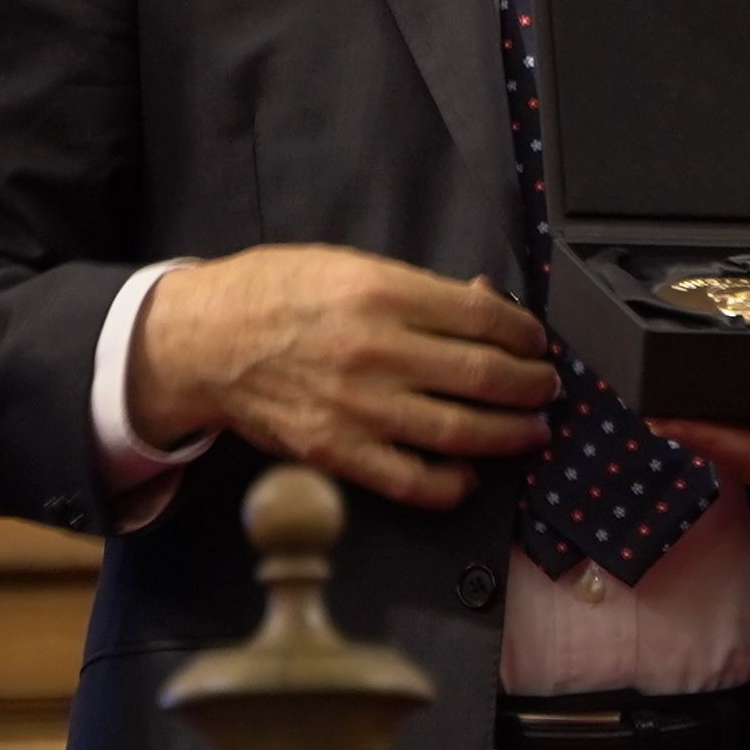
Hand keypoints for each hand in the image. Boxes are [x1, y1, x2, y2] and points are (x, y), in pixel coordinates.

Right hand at [136, 247, 553, 508]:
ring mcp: (357, 407)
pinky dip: (451, 484)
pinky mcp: (337, 451)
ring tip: (530, 429)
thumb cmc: (274, 294)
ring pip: (460, 431)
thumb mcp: (348, 264)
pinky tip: (470, 474)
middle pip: (484, 377)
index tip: (536, 342)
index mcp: (381, 293)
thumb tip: (484, 305)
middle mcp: (375, 351)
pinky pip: (411, 480)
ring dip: (509, 434)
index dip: (524, 334)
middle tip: (546, 388)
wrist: (203, 341)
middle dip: (531, 386)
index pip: (482, 318)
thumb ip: (417, 290)